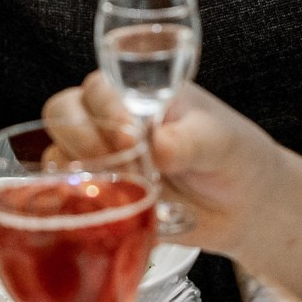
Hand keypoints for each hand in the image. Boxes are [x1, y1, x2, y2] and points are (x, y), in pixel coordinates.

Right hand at [43, 74, 287, 257]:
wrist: (244, 206)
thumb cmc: (233, 156)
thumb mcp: (218, 141)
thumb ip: (187, 141)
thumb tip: (155, 147)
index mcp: (138, 96)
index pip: (96, 88)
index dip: (103, 111)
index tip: (130, 139)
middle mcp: (111, 123)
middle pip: (63, 115)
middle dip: (81, 140)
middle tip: (119, 164)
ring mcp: (102, 161)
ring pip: (57, 157)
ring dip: (78, 174)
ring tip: (120, 191)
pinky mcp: (101, 199)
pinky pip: (66, 200)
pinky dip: (74, 206)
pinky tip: (105, 213)